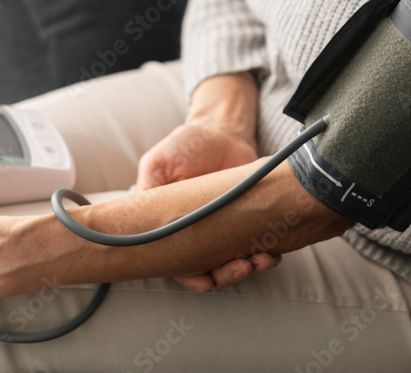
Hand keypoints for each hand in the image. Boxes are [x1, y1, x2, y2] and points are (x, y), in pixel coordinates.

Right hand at [135, 86, 282, 290]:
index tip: (205, 282)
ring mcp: (225, 228)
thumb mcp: (158, 163)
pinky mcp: (249, 220)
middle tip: (240, 268)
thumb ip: (148, 189)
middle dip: (226, 275)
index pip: (177, 261)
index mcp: (171, 225)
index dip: (189, 276)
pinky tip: (272, 252)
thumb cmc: (185, 145)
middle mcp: (198, 233)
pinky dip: (266, 253)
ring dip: (250, 267)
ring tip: (261, 260)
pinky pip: (257, 244)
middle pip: (210, 268)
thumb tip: (138, 219)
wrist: (223, 129)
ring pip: (236, 261)